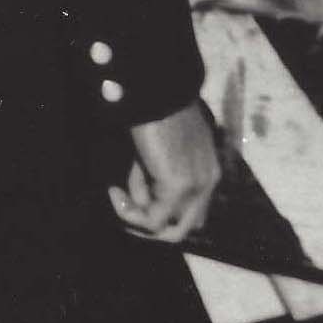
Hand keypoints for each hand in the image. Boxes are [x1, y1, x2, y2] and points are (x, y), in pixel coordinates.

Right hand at [111, 99, 219, 242]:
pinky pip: (152, 220)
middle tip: (122, 208)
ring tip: (116, 196)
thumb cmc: (154, 110)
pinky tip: (114, 192)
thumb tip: (137, 197)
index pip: (192, 213)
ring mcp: (196, 187)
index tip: (131, 194)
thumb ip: (155, 174)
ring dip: (136, 220)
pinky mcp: (178, 187)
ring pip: (168, 230)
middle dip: (149, 226)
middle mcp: (208, 183)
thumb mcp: (158, 148)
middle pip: (183, 229)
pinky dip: (129, 213)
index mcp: (208, 170)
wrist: (155, 92)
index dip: (160, 212)